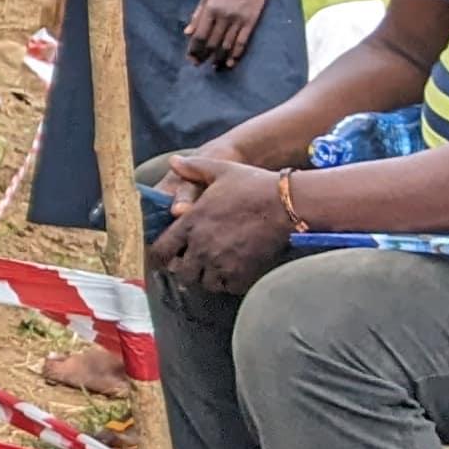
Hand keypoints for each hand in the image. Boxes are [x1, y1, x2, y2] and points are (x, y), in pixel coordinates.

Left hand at [145, 149, 295, 294]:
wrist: (287, 204)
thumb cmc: (253, 185)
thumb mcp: (221, 170)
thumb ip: (193, 168)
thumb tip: (174, 162)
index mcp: (190, 222)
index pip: (161, 250)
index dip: (164, 254)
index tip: (171, 254)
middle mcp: (201, 246)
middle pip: (181, 272)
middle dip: (186, 269)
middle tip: (196, 262)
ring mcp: (221, 262)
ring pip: (204, 283)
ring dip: (207, 277)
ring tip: (216, 267)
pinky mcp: (241, 273)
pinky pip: (227, 287)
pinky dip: (228, 283)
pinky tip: (234, 271)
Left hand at [183, 0, 273, 71]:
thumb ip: (197, 14)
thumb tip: (187, 32)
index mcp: (210, 9)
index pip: (199, 35)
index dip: (194, 49)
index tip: (190, 58)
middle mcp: (223, 16)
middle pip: (211, 42)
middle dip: (204, 56)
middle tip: (199, 65)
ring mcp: (238, 20)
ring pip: (226, 45)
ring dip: (219, 58)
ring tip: (214, 67)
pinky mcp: (250, 22)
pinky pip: (241, 42)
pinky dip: (235, 54)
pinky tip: (231, 62)